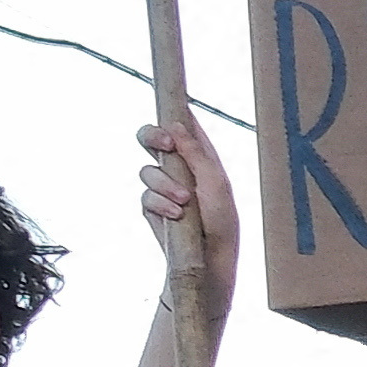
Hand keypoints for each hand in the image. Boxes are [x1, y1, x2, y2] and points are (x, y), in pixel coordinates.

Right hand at [133, 91, 238, 332]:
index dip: (172, 114)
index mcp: (201, 157)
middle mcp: (180, 168)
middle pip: (151, 139)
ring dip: (164, 183)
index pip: (183, 127)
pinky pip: (145, 195)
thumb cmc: (222, 222)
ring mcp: (164, 187)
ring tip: (183, 201)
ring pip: (146, 169)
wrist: (209, 262)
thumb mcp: (216, 184)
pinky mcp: (152, 207)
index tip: (165, 104)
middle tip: (164, 145)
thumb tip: (176, 125)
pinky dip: (159, 203)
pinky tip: (175, 216)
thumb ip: (196, 153)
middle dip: (152, 137)